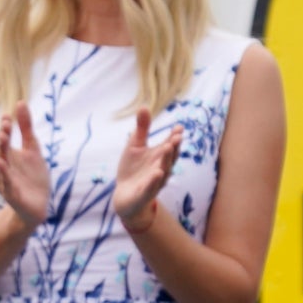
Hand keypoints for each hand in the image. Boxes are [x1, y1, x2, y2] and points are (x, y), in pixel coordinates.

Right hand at [0, 103, 49, 229]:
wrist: (38, 205)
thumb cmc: (33, 176)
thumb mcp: (33, 148)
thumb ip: (26, 127)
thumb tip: (20, 102)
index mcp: (9, 155)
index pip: (4, 139)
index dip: (6, 128)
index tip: (8, 117)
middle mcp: (4, 167)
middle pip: (0, 151)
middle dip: (2, 140)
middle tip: (5, 127)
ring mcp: (7, 181)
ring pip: (0, 167)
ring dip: (0, 154)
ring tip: (2, 141)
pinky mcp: (12, 195)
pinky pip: (6, 183)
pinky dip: (3, 174)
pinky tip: (0, 164)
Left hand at [113, 110, 181, 229]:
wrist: (124, 196)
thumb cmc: (133, 170)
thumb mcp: (135, 146)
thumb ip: (142, 129)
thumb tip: (144, 106)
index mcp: (160, 157)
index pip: (170, 145)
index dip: (175, 137)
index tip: (179, 127)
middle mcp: (161, 168)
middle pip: (170, 158)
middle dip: (174, 147)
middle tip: (176, 137)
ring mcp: (154, 182)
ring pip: (163, 171)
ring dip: (166, 161)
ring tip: (167, 148)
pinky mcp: (144, 194)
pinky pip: (150, 188)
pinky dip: (154, 181)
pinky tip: (157, 173)